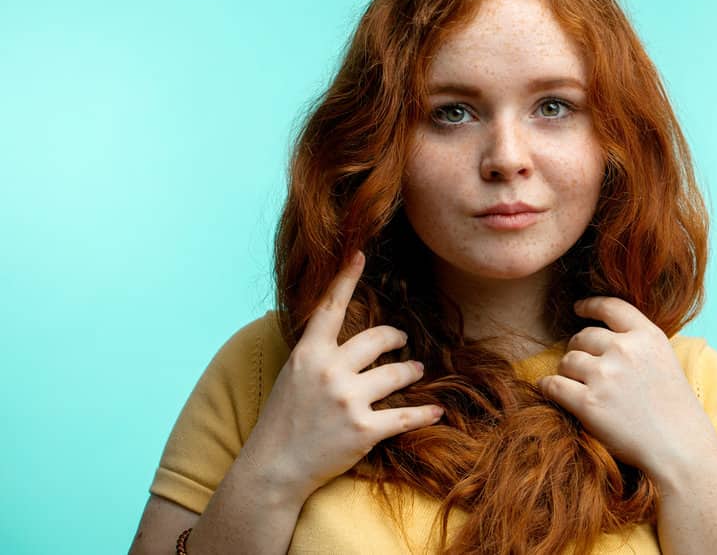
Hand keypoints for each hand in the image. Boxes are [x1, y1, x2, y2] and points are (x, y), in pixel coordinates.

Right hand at [240, 251, 443, 498]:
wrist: (274, 468)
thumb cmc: (282, 420)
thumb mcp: (292, 375)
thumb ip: (315, 352)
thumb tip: (332, 328)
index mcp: (309, 354)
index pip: (330, 308)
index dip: (346, 279)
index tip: (359, 254)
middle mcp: (330, 371)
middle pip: (378, 339)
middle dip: (395, 337)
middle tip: (401, 340)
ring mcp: (348, 401)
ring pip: (397, 374)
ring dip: (411, 371)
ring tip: (416, 371)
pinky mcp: (364, 430)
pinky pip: (406, 416)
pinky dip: (425, 414)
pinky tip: (437, 411)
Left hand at [538, 297, 716, 482]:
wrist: (680, 450)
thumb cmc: (675, 412)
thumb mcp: (665, 362)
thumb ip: (638, 345)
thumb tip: (604, 337)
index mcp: (647, 337)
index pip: (611, 307)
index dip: (590, 305)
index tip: (578, 308)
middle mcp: (625, 350)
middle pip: (583, 337)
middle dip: (579, 350)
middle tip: (584, 368)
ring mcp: (605, 376)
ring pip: (566, 361)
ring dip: (567, 372)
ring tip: (578, 386)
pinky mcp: (588, 403)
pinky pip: (553, 385)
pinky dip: (548, 387)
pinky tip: (549, 390)